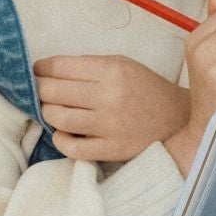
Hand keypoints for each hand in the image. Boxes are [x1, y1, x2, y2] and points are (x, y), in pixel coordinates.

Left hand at [32, 52, 189, 166]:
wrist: (178, 120)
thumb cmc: (145, 89)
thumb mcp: (123, 65)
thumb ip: (88, 67)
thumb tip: (46, 71)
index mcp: (112, 70)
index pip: (59, 66)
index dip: (40, 68)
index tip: (37, 71)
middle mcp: (110, 96)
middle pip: (52, 91)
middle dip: (40, 89)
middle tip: (42, 91)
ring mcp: (110, 126)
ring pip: (57, 117)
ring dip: (47, 112)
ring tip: (54, 110)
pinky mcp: (111, 150)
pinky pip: (70, 147)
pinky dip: (60, 139)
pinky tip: (64, 132)